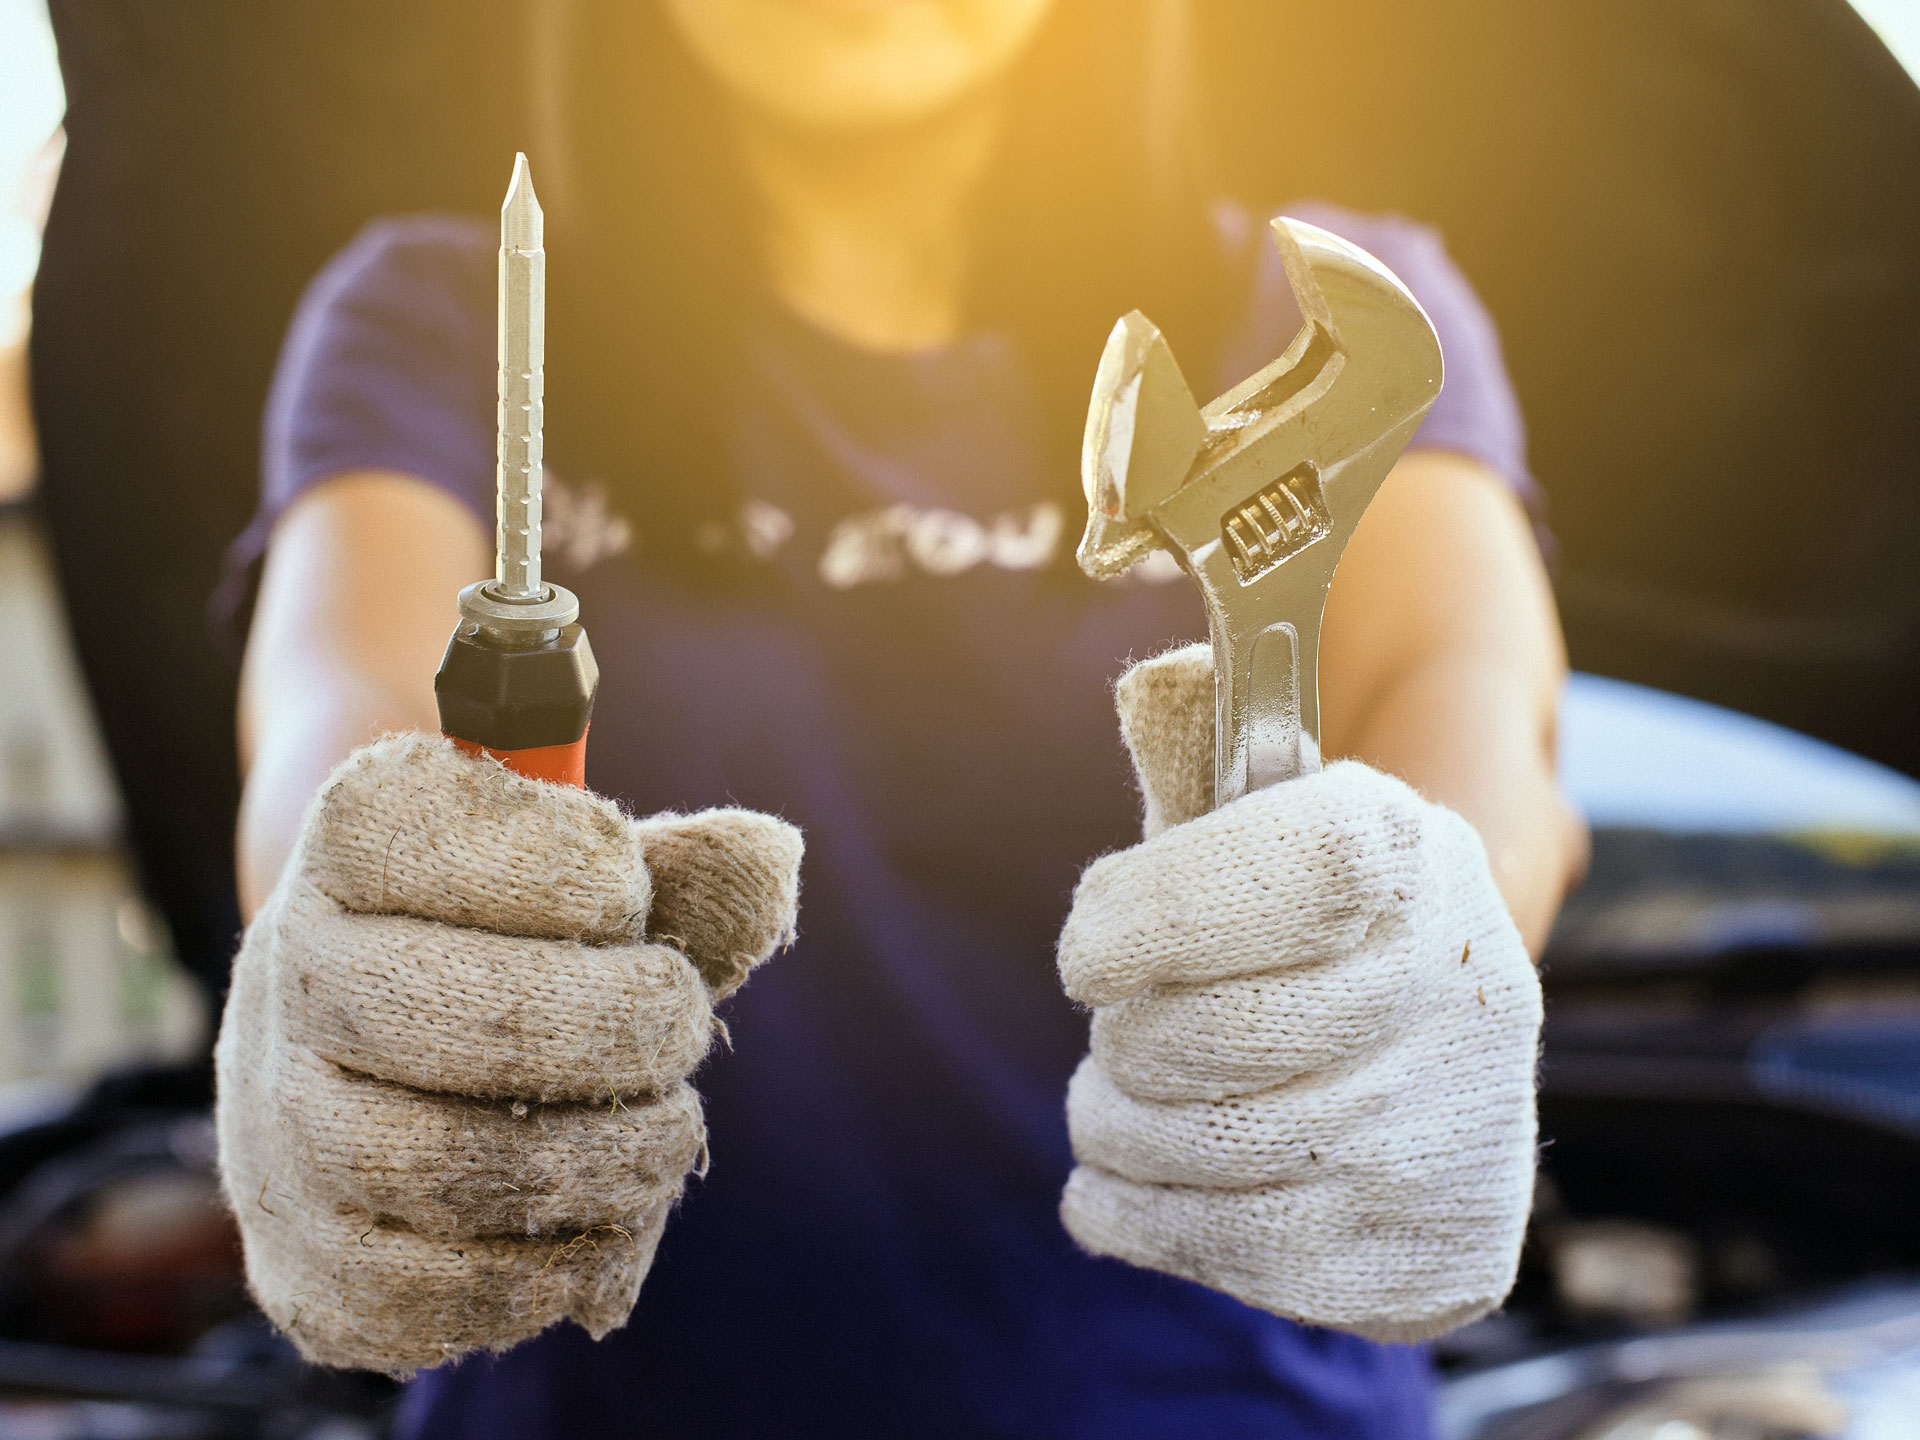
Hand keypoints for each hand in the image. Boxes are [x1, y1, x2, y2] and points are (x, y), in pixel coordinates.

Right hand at [215, 734, 801, 1374]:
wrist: (370, 1045)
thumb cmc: (519, 938)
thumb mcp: (594, 878)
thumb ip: (685, 873)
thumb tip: (769, 861)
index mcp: (356, 839)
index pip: (448, 839)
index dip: (577, 873)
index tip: (627, 894)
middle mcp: (290, 971)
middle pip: (455, 1016)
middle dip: (617, 1029)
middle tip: (682, 1024)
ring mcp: (277, 1123)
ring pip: (439, 1164)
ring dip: (602, 1159)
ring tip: (669, 1131)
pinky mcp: (301, 1261)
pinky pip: (420, 1296)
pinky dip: (543, 1273)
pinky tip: (603, 1226)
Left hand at [1056, 644, 1541, 1341]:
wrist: (1427, 1032)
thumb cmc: (1293, 913)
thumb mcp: (1254, 820)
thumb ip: (1197, 757)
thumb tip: (1155, 687)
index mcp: (1408, 855)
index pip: (1282, 876)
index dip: (1151, 920)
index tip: (1090, 951)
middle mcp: (1454, 990)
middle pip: (1214, 1039)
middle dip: (1125, 1042)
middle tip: (1125, 1032)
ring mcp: (1452, 1132)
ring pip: (1203, 1152)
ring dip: (1116, 1127)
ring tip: (1129, 1099)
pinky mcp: (1430, 1252)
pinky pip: (1227, 1252)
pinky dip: (1138, 1215)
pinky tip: (1139, 1178)